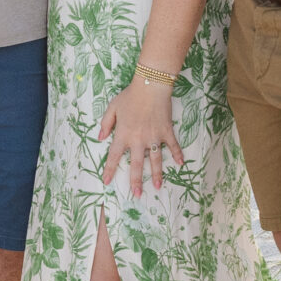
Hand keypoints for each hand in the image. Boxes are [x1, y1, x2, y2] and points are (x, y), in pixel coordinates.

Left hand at [98, 79, 182, 194]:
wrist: (151, 86)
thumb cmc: (130, 95)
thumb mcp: (113, 107)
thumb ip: (106, 123)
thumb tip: (100, 137)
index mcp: (123, 135)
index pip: (114, 156)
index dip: (110, 169)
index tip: (107, 181)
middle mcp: (138, 140)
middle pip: (136, 165)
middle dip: (136, 181)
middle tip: (136, 194)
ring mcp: (154, 137)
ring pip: (155, 160)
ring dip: (157, 174)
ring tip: (157, 187)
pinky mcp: (166, 132)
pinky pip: (173, 146)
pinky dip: (177, 154)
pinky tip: (181, 164)